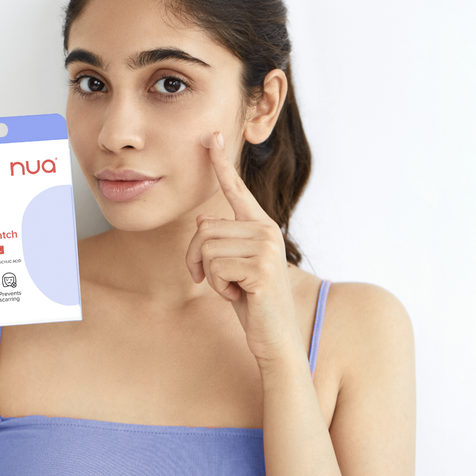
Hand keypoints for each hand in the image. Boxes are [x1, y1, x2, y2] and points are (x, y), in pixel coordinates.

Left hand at [185, 131, 300, 365]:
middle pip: (203, 229)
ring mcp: (266, 246)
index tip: (211, 137)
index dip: (221, 163)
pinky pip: (214, 267)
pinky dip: (218, 287)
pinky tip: (240, 296)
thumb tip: (203, 221)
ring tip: (234, 289)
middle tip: (220, 282)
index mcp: (260, 226)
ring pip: (206, 249)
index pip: (236, 190)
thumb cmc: (253, 304)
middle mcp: (266, 229)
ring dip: (211, 276)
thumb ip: (221, 243)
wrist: (276, 339)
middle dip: (199, 260)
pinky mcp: (261, 265)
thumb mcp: (232, 269)